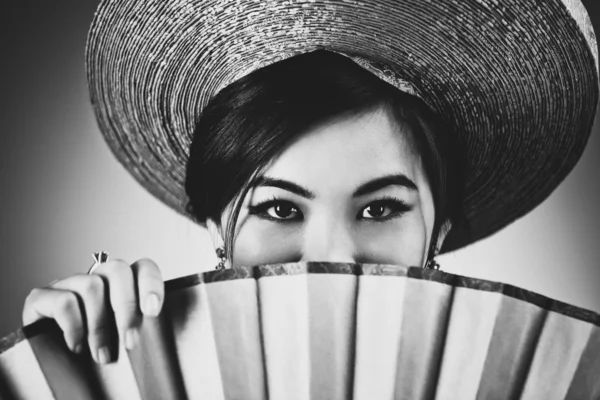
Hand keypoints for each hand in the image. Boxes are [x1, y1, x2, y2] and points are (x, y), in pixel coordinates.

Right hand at [22, 258, 163, 363]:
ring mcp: (67, 284)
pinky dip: (74, 327)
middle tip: (130, 341)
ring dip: (99, 324)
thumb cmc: (92, 349)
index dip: (151, 284)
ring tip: (101, 353)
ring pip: (92, 285)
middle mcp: (94, 277)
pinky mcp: (41, 298)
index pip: (143, 267)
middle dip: (127, 307)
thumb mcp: (120, 337)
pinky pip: (64, 301)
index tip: (152, 312)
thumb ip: (136, 326)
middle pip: (118, 269)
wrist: (47, 361)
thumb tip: (153, 335)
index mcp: (120, 284)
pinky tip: (76, 346)